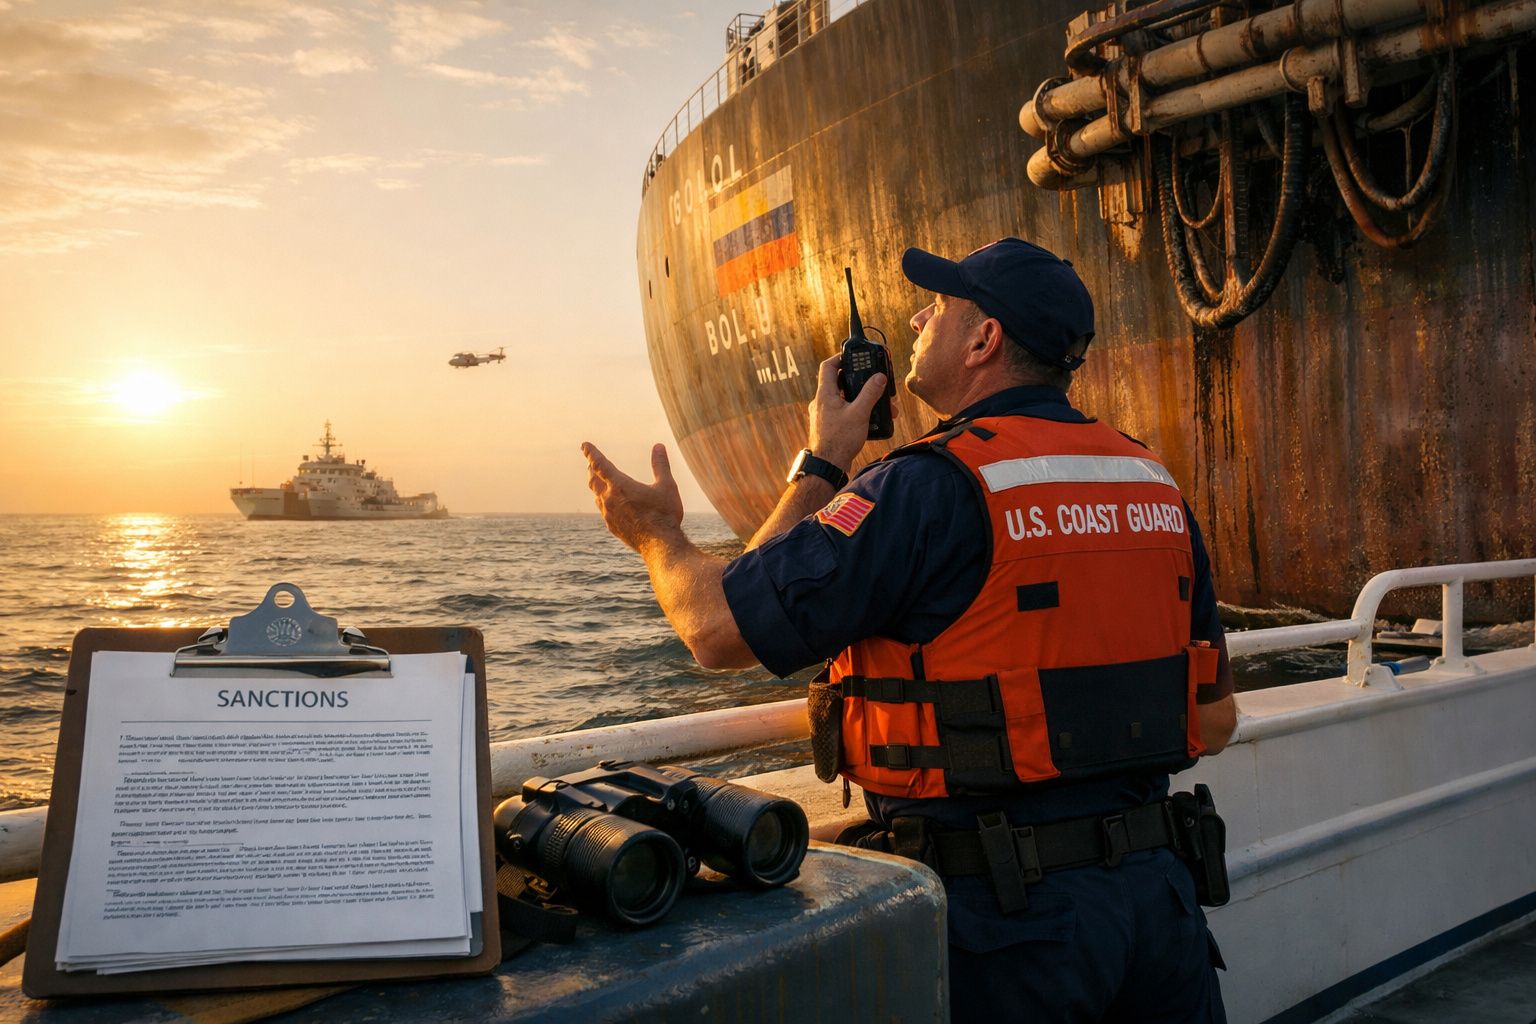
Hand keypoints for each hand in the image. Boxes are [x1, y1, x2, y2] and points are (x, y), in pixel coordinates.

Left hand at [582, 442, 684, 551]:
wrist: (660, 544)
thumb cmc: (664, 514)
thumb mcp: (666, 486)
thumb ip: (660, 465)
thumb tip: (659, 446)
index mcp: (620, 485)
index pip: (600, 464)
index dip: (591, 453)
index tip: (584, 445)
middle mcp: (609, 499)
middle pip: (593, 480)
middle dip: (592, 469)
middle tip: (590, 463)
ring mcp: (609, 515)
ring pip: (596, 496)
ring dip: (596, 486)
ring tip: (598, 482)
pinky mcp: (612, 527)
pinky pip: (603, 511)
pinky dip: (603, 502)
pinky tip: (609, 505)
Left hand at [807, 356, 889, 471]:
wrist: (828, 466)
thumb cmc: (839, 440)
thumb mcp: (859, 413)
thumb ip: (870, 393)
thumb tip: (879, 377)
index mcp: (825, 394)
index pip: (828, 366)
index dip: (840, 357)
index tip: (854, 356)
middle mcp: (821, 402)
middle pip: (839, 382)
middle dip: (858, 381)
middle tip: (873, 381)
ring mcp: (824, 415)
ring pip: (843, 399)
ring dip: (860, 398)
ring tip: (878, 404)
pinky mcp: (829, 426)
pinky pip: (843, 412)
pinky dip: (856, 411)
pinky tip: (870, 419)